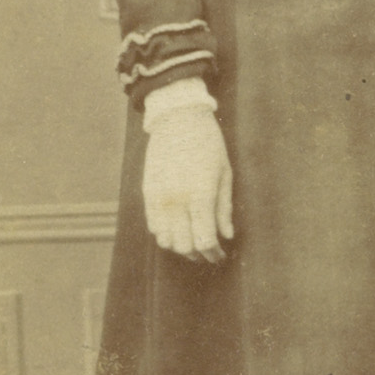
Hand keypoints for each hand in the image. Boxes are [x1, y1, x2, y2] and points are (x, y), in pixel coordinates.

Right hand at [142, 108, 233, 263]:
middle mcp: (176, 201)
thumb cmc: (208, 143)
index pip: (204, 240)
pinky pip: (152, 226)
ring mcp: (158, 198)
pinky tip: (177, 227)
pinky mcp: (147, 193)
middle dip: (198, 253)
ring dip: (180, 245)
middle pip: (184, 246)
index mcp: (199, 195)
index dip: (214, 254)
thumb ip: (224, 208)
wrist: (177, 118)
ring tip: (192, 240)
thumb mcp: (225, 173)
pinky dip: (165, 233)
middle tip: (209, 250)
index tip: (220, 255)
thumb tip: (227, 236)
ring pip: (165, 240)